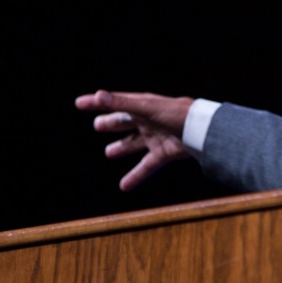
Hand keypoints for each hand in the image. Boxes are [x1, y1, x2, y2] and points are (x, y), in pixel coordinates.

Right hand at [75, 90, 194, 191]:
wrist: (201, 130)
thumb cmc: (175, 113)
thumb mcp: (145, 107)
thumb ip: (121, 103)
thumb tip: (98, 96)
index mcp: (142, 106)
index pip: (116, 102)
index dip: (98, 102)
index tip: (80, 103)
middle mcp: (148, 120)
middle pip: (125, 122)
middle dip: (112, 123)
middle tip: (97, 125)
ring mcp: (155, 137)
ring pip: (133, 143)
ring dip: (121, 148)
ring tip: (109, 152)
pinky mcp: (163, 153)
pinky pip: (146, 166)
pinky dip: (135, 176)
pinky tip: (123, 186)